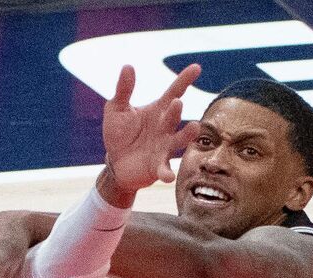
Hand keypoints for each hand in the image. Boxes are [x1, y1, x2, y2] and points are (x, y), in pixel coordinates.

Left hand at [102, 63, 202, 194]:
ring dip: (186, 135)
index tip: (196, 68)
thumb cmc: (120, 134)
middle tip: (176, 103)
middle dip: (175, 111)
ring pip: (178, 140)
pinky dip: (167, 172)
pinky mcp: (158, 166)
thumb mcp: (116, 109)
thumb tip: (128, 66)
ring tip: (194, 127)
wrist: (116, 163)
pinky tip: (168, 176)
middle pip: (174, 116)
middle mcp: (165, 127)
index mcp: (158, 111)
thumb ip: (123, 90)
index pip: (174, 92)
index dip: (184, 80)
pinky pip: (164, 169)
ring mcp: (164, 147)